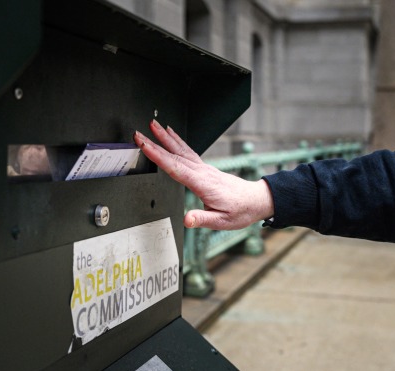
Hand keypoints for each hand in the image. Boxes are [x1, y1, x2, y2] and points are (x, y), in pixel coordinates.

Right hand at [133, 120, 273, 229]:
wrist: (255, 201)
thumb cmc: (240, 210)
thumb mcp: (222, 221)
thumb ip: (203, 219)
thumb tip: (188, 220)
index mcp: (203, 183)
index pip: (175, 167)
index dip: (158, 156)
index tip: (145, 145)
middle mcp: (202, 172)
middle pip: (174, 154)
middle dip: (155, 143)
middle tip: (139, 132)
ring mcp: (204, 168)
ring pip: (181, 149)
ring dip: (165, 136)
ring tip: (153, 125)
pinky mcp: (205, 167)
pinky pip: (188, 151)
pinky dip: (177, 140)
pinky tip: (171, 134)